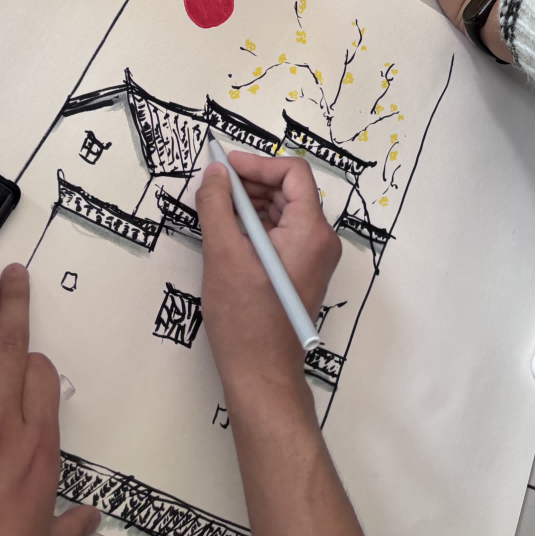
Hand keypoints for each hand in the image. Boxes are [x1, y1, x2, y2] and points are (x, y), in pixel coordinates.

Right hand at [195, 153, 341, 407]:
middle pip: (290, 191)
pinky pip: (282, 234)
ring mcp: (313, 258)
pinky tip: (228, 231)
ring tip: (215, 208)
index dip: (258, 164)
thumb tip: (216, 172)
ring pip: (285, 212)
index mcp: (311, 231)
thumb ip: (217, 205)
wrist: (261, 371)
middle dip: (251, 182)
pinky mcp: (301, 272)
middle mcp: (320, 241)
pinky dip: (256, 225)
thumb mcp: (224, 254)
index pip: (293, 173)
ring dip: (251, 203)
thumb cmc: (245, 317)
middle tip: (214, 186)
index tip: (225, 166)